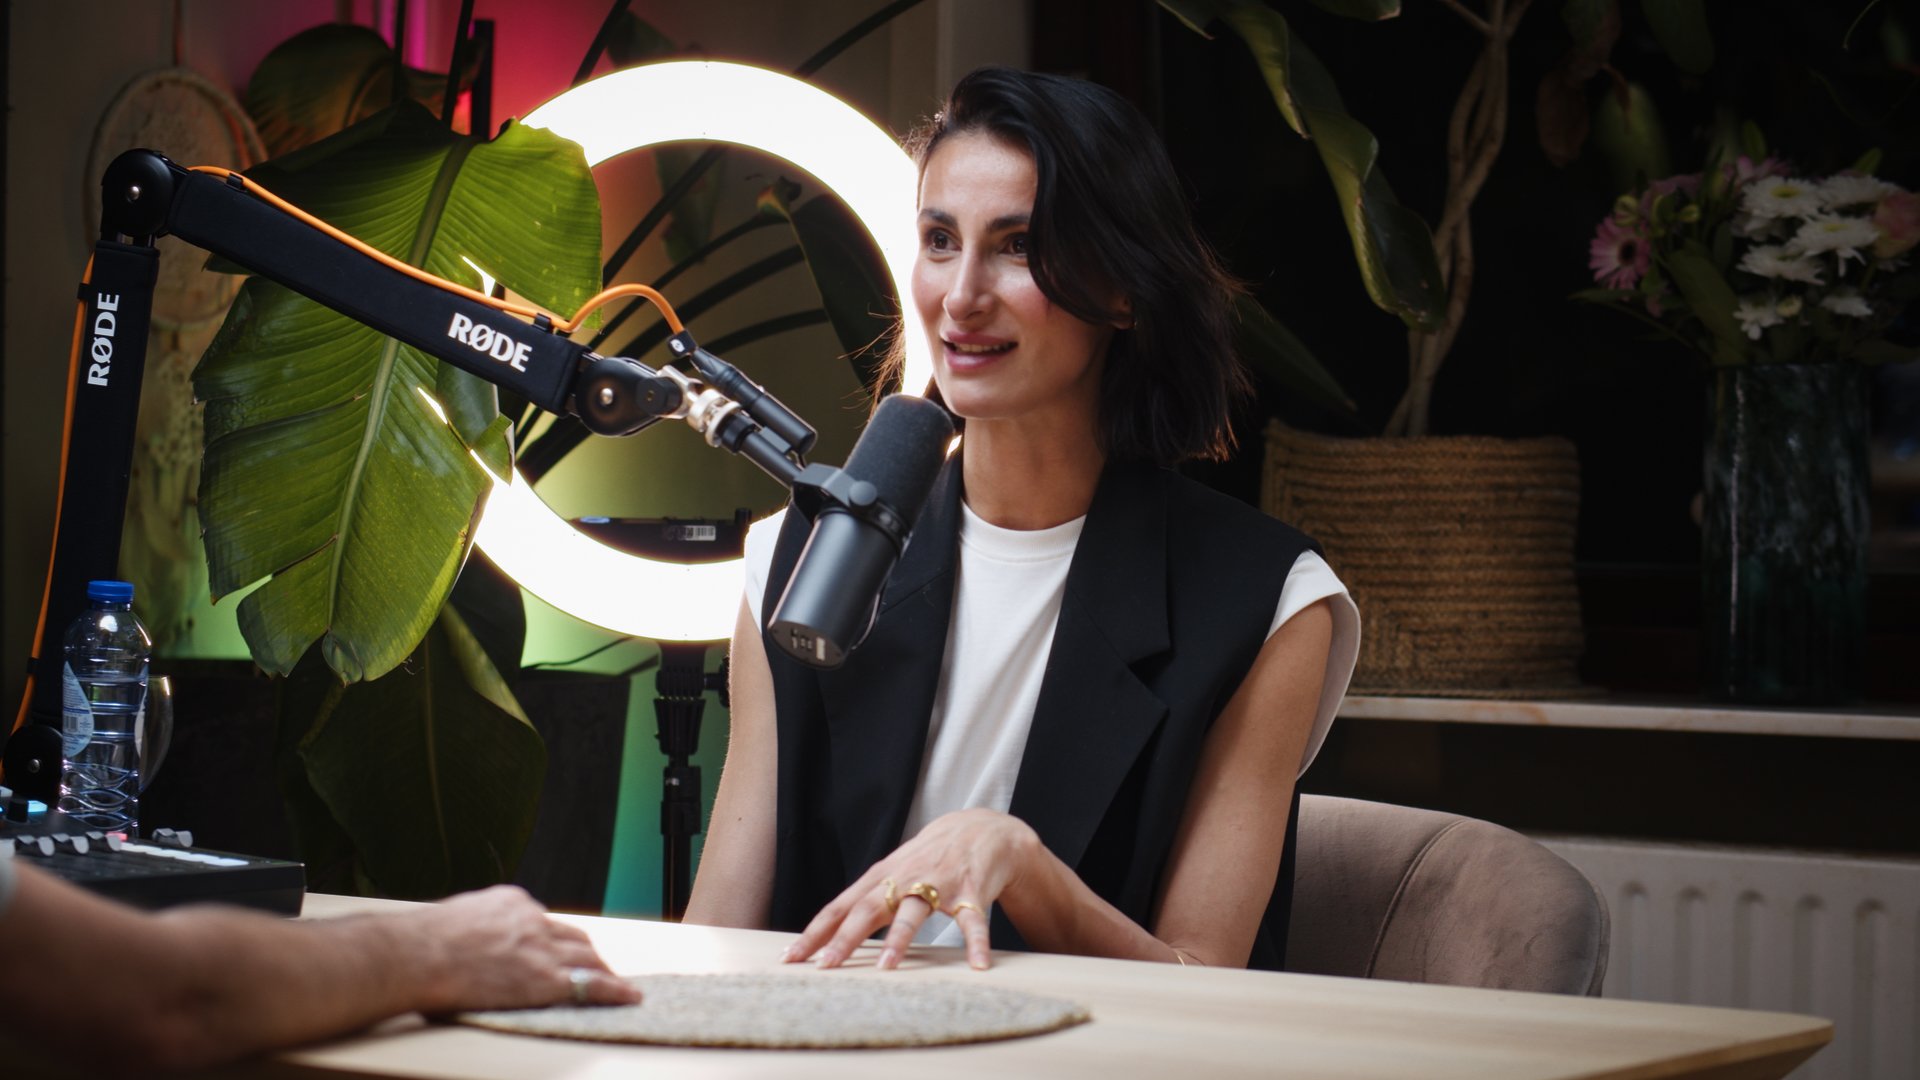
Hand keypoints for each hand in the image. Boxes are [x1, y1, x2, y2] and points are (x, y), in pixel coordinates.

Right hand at [410, 885, 640, 1010]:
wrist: (418, 954)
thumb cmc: (422, 942)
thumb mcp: (459, 917)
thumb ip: (480, 924)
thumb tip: (476, 936)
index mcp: (512, 903)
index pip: (546, 922)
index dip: (556, 940)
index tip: (561, 949)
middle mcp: (534, 921)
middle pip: (574, 939)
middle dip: (586, 954)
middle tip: (596, 967)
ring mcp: (542, 950)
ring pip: (586, 959)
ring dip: (602, 971)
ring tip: (614, 983)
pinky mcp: (545, 980)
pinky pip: (590, 985)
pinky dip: (614, 991)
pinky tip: (628, 996)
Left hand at [782, 808, 1038, 971]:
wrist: (979, 828)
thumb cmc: (926, 859)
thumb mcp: (892, 874)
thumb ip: (865, 902)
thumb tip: (827, 936)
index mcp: (881, 878)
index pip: (840, 907)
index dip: (815, 932)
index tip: (791, 957)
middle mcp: (904, 879)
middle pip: (868, 909)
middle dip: (845, 938)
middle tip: (826, 966)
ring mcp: (937, 884)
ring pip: (913, 912)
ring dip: (898, 939)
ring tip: (885, 968)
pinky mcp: (971, 891)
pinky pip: (973, 920)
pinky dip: (976, 942)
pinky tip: (978, 965)